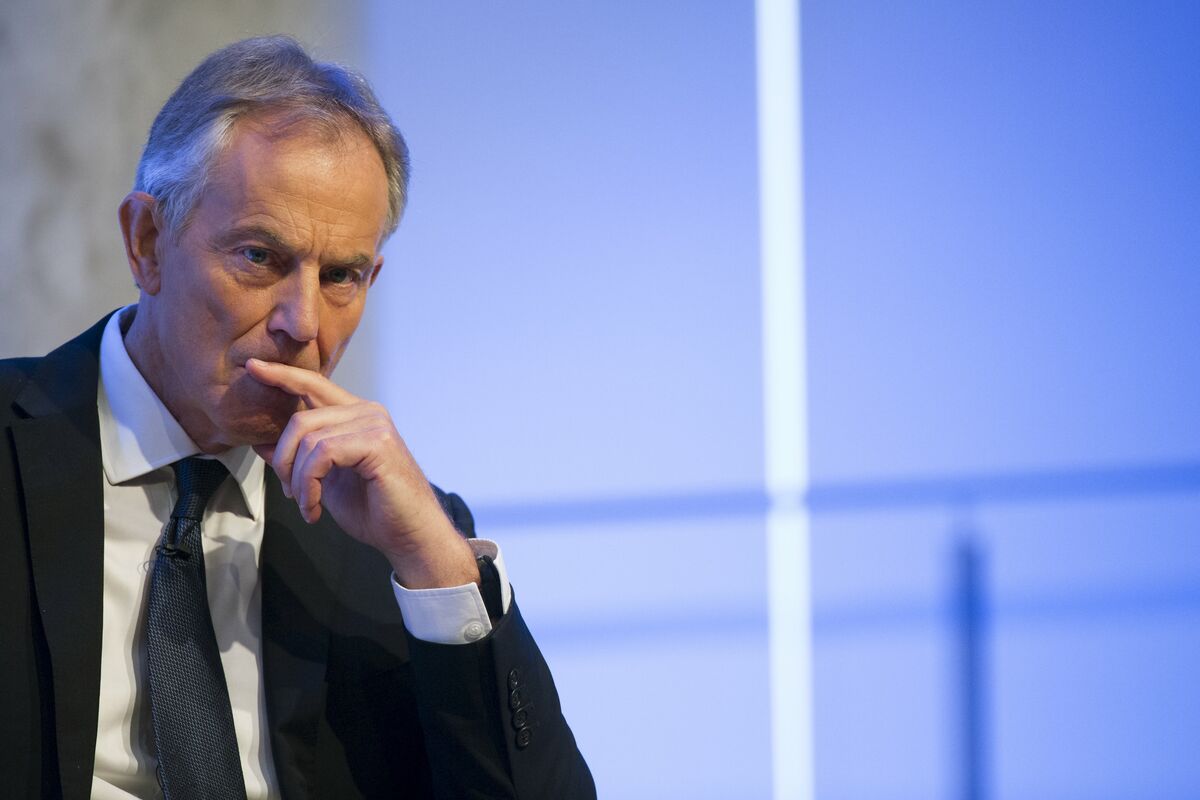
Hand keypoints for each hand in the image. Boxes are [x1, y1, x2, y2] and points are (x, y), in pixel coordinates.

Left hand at [244, 358, 478, 589]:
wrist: (410, 535)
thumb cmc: (375, 510)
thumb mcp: (325, 481)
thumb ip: (299, 458)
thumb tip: (262, 444)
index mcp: (356, 415)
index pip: (314, 385)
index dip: (282, 375)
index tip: (253, 367)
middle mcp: (367, 412)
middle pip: (301, 419)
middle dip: (283, 460)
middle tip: (289, 492)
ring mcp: (374, 424)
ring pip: (308, 439)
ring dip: (297, 479)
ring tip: (306, 505)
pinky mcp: (377, 442)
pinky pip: (322, 454)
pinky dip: (310, 485)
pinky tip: (314, 509)